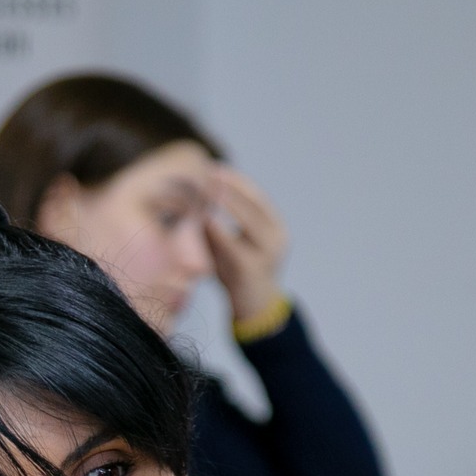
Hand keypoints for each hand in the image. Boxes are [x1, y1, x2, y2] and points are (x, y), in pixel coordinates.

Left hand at [204, 166, 289, 323]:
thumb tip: (197, 191)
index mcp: (275, 226)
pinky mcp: (252, 269)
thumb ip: (221, 220)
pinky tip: (203, 217)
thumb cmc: (237, 271)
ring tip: (206, 187)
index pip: (257, 196)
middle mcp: (278, 237)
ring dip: (227, 201)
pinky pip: (235, 244)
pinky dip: (219, 229)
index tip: (214, 167)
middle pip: (255, 203)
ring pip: (250, 219)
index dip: (236, 180)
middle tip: (208, 171)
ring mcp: (269, 254)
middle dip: (231, 186)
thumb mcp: (231, 241)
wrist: (253, 308)